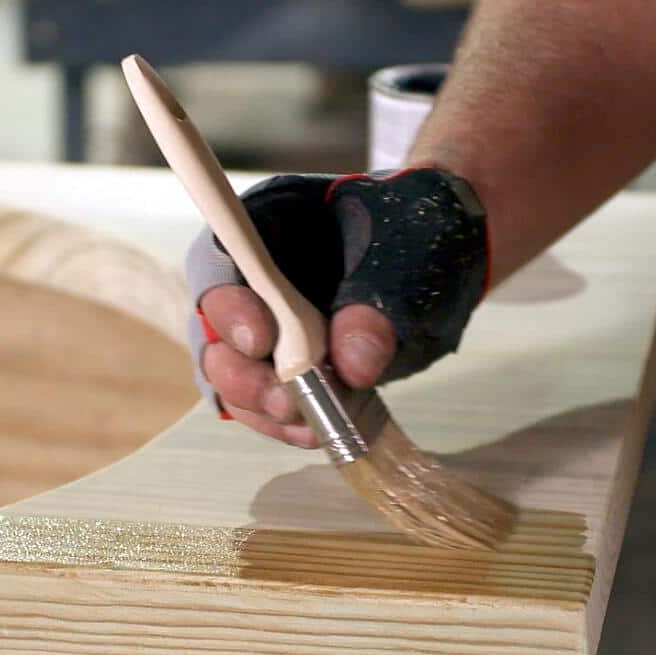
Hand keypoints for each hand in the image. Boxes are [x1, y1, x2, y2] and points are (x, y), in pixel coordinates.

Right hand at [184, 168, 487, 446]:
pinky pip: (263, 404)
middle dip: (241, 373)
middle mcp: (251, 277)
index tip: (262, 342)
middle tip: (287, 400)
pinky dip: (286, 424)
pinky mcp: (285, 367)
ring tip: (309, 423)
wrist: (441, 252)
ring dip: (261, 407)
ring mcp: (265, 326)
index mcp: (269, 223)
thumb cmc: (419, 230)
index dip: (228, 305)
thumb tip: (353, 364)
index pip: (220, 260)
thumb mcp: (412, 250)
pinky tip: (318, 431)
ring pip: (231, 374)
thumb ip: (380, 299)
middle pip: (213, 330)